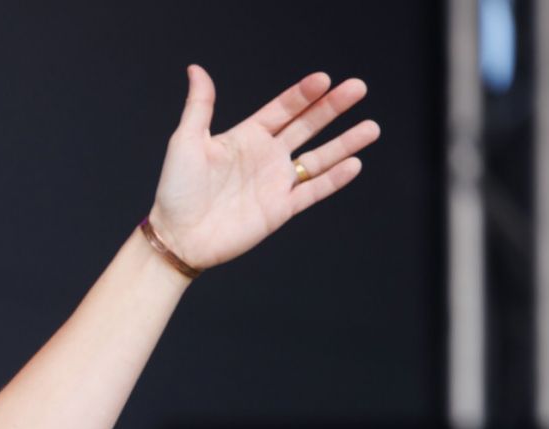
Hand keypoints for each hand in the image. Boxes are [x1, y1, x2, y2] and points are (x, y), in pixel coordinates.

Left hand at [147, 65, 380, 269]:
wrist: (176, 237)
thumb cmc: (176, 190)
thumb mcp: (185, 141)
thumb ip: (199, 106)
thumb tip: (195, 69)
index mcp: (246, 137)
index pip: (282, 110)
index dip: (303, 95)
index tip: (324, 79)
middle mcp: (265, 157)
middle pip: (307, 127)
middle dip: (332, 108)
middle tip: (358, 87)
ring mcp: (275, 183)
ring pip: (318, 159)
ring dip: (345, 143)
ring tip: (372, 127)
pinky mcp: (280, 209)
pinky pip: (313, 191)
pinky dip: (334, 179)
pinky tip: (355, 163)